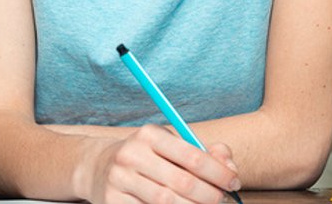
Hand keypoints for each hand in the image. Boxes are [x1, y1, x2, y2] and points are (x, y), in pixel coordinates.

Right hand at [81, 124, 240, 203]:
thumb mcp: (170, 145)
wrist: (97, 167)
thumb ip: (203, 152)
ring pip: (166, 203)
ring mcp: (119, 181)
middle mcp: (131, 155)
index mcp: (149, 135)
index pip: (192, 156)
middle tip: (222, 200)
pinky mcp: (112, 202)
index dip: (219, 173)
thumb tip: (229, 166)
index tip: (234, 183)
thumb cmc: (146, 157)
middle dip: (209, 196)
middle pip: (182, 184)